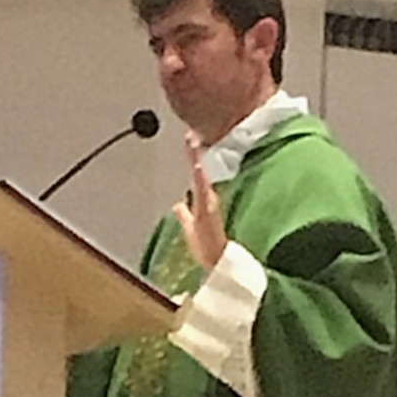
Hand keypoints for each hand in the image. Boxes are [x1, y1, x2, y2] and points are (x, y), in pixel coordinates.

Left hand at [172, 130, 227, 270]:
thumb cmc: (208, 248)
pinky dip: (200, 180)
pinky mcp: (208, 212)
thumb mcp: (191, 227)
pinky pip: (203, 193)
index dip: (192, 158)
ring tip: (192, 142)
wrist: (219, 262)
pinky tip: (197, 167)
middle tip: (189, 134)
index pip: (196, 176)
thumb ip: (184, 215)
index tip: (189, 139)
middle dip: (193, 153)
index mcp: (202, 202)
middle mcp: (207, 200)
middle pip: (198, 172)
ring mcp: (208, 205)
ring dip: (196, 161)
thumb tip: (178, 205)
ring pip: (200, 178)